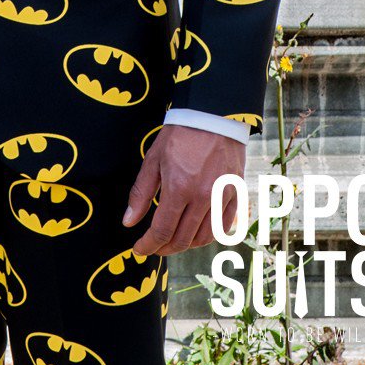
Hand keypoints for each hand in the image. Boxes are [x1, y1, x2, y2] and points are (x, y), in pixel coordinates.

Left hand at [122, 124, 244, 255]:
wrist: (213, 115)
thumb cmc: (180, 134)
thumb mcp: (153, 159)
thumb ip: (141, 193)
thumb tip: (129, 222)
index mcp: (179, 188)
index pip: (162, 231)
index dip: (148, 245)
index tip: (139, 249)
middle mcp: (203, 197)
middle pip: (183, 239)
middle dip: (164, 248)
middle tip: (153, 246)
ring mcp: (222, 197)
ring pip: (203, 238)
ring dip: (186, 245)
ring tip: (173, 240)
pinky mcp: (236, 194)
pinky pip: (223, 228)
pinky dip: (208, 236)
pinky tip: (196, 232)